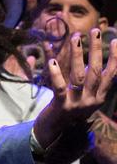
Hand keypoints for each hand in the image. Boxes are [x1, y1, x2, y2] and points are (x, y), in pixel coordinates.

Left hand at [33, 28, 116, 150]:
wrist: (53, 131)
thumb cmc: (68, 108)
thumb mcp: (83, 94)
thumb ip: (88, 78)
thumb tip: (90, 54)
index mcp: (99, 97)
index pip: (111, 75)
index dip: (115, 57)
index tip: (115, 40)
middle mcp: (91, 101)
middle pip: (96, 71)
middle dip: (97, 50)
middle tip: (95, 31)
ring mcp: (77, 105)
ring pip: (80, 76)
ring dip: (78, 55)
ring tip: (76, 37)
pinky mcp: (61, 107)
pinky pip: (60, 87)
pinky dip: (56, 73)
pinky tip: (53, 60)